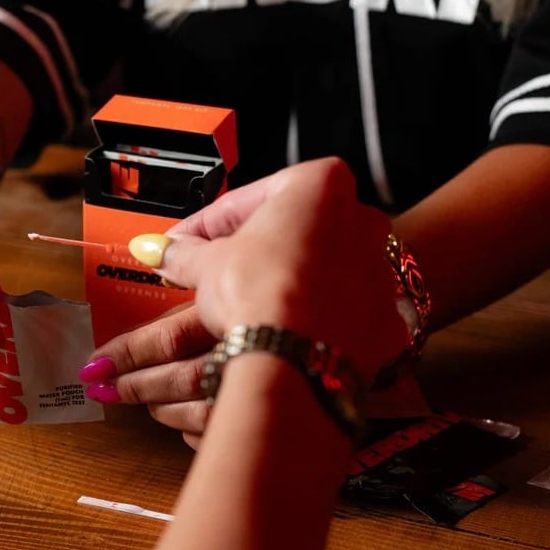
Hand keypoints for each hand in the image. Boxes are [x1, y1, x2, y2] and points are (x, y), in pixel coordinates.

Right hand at [80, 157, 410, 445]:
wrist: (295, 364)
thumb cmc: (260, 296)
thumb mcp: (208, 265)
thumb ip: (186, 252)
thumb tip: (164, 250)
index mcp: (322, 185)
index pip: (250, 198)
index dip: (208, 224)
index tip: (186, 242)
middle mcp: (362, 221)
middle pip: (295, 231)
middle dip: (255, 250)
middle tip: (216, 271)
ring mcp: (380, 272)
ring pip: (324, 271)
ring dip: (289, 282)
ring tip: (249, 305)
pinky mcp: (386, 320)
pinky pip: (345, 312)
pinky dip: (317, 318)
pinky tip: (288, 331)